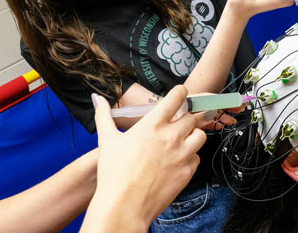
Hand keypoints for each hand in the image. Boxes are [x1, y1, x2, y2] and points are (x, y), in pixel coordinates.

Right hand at [83, 85, 205, 231]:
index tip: (181, 94)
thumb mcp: (107, 140)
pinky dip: (190, 157)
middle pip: (192, 117)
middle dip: (187, 118)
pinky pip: (196, 158)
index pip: (176, 98)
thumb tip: (97, 99)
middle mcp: (171, 136)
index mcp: (152, 125)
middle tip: (178, 123)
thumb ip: (104, 116)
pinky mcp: (187, 172)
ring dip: (193, 136)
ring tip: (181, 141)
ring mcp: (181, 154)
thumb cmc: (113, 174)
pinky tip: (176, 162)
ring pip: (200, 136)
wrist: (124, 205)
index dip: (181, 93)